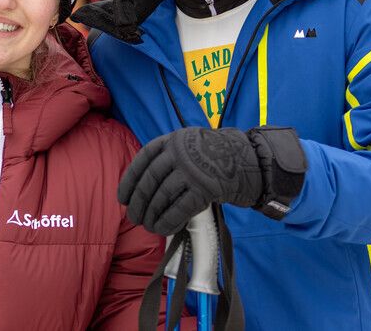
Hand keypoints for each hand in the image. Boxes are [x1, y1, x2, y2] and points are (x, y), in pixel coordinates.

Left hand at [117, 126, 307, 234]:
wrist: (248, 160)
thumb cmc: (213, 157)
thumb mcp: (188, 146)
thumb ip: (167, 159)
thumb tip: (141, 190)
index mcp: (172, 140)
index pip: (142, 160)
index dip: (129, 181)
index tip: (122, 198)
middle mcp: (179, 152)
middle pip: (150, 181)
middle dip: (139, 203)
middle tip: (134, 218)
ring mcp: (192, 169)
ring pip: (162, 197)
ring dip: (152, 215)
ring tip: (148, 226)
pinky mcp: (204, 187)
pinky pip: (179, 209)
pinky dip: (168, 222)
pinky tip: (163, 229)